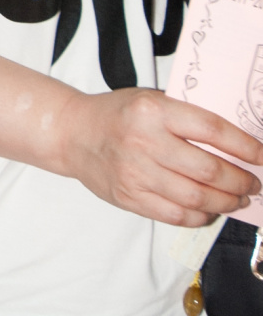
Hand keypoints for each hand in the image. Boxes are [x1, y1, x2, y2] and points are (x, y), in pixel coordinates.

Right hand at [56, 87, 262, 226]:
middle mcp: (145, 142)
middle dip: (241, 180)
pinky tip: (210, 210)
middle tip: (253, 183)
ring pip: (196, 197)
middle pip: (209, 170)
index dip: (244, 146)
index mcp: (154, 111)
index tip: (261, 155)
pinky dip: (200, 216)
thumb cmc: (116, 114)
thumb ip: (186, 117)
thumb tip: (234, 144)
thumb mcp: (151, 100)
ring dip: (226, 202)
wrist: (72, 134)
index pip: (212, 130)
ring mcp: (136, 173)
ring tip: (238, 199)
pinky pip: (176, 214)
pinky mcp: (130, 197)